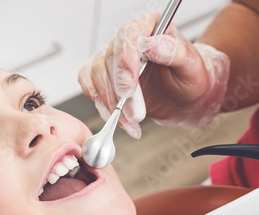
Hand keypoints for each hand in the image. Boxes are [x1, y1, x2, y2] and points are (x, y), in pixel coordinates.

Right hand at [78, 11, 229, 137]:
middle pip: (110, 60)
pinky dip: (99, 104)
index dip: (125, 62)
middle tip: (135, 114)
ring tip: (130, 121)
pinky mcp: (102, 76)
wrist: (182, 97)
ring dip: (110, 103)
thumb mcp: (192, 66)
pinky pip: (88, 84)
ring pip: (96, 75)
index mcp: (150, 27)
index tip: (129, 89)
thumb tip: (153, 44)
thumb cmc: (188, 78)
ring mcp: (112, 58)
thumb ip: (175, 53)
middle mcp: (127, 40)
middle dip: (120, 93)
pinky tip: (115, 117)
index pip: (129, 35)